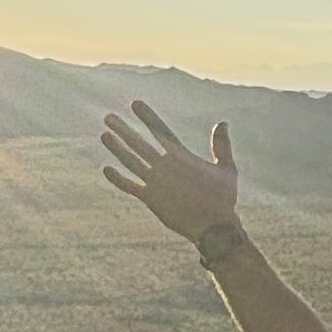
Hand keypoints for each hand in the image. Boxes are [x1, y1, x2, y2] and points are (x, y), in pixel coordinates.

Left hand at [100, 99, 241, 248]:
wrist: (214, 228)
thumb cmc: (223, 199)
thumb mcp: (227, 168)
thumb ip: (222, 145)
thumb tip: (223, 122)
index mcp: (182, 157)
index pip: (160, 131)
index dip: (147, 116)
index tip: (134, 104)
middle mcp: (165, 167)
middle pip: (139, 143)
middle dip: (123, 129)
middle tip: (108, 118)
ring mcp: (156, 183)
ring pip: (130, 161)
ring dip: (116, 148)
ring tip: (104, 135)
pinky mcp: (151, 200)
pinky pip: (130, 187)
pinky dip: (117, 178)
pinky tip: (106, 169)